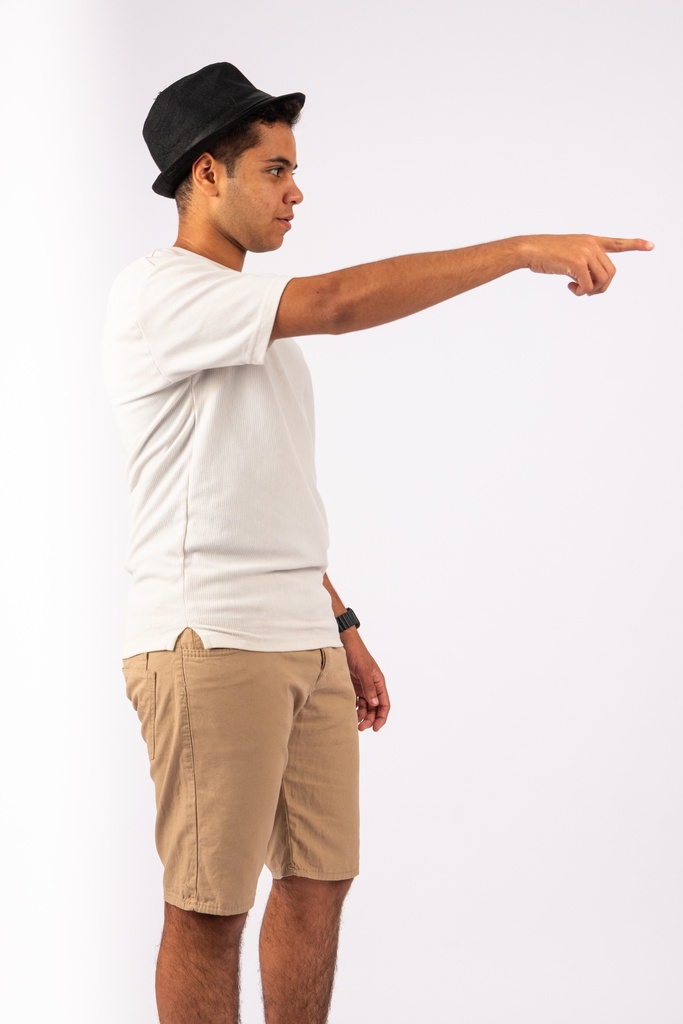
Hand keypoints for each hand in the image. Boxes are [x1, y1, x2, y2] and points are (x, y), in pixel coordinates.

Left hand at [341, 629, 389, 731]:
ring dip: (362, 716)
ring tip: (355, 723)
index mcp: (379, 682)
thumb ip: (369, 687)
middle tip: (361, 728)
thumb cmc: (356, 653)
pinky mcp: (353, 686)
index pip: (385, 703)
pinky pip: (357, 701)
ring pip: (366, 706)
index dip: (382, 717)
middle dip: (370, 719)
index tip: (376, 728)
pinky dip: (355, 709)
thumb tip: (374, 704)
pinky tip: (351, 714)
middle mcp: (372, 686)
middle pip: (375, 708)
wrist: (344, 643)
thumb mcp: (363, 670)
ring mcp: (363, 686)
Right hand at [520, 234, 653, 296]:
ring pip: (602, 280)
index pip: (617, 243)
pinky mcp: (577, 263)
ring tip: (576, 289)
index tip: (651, 245)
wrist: (529, 249)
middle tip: (585, 291)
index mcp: (590, 241)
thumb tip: (589, 283)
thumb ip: (581, 264)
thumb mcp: (567, 255)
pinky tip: (569, 287)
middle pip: (611, 272)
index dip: (635, 244)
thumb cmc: (543, 254)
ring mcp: (585, 253)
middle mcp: (591, 245)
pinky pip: (588, 285)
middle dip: (601, 287)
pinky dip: (581, 292)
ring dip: (591, 290)